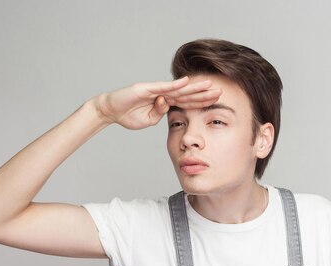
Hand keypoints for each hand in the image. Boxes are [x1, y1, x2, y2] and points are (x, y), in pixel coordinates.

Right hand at [94, 76, 221, 129]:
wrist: (110, 110)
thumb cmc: (127, 115)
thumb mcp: (148, 120)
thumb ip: (160, 113)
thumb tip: (168, 107)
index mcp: (164, 102)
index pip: (186, 102)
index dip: (201, 102)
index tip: (216, 102)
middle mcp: (162, 94)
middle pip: (186, 93)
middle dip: (203, 93)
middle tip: (220, 91)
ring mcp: (154, 90)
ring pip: (178, 89)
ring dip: (194, 87)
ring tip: (209, 85)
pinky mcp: (145, 88)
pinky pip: (163, 87)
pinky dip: (175, 84)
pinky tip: (187, 82)